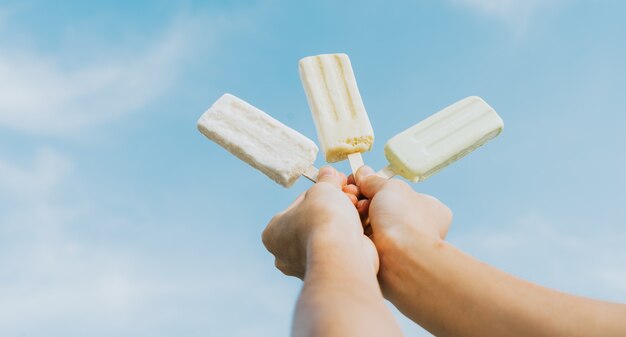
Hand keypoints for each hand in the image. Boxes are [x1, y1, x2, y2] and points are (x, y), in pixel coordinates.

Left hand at [262, 166, 377, 278]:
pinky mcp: (329, 274)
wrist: (342, 255)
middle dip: (333, 206)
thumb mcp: (323, 189)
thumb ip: (325, 180)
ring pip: (328, 235)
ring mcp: (306, 267)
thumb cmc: (324, 220)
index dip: (320, 191)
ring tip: (358, 205)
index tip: (336, 183)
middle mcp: (285, 254)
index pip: (298, 204)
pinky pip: (340, 249)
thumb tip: (328, 173)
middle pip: (314, 220)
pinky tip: (362, 223)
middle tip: (349, 193)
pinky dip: (351, 236)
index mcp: (273, 233)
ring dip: (344, 219)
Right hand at [352, 166, 452, 297]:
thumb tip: (363, 174)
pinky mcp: (382, 255)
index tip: (362, 182)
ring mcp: (399, 243)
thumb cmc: (405, 220)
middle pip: (382, 206)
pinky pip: (363, 236)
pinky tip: (351, 223)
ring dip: (358, 212)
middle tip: (354, 193)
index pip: (400, 193)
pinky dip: (355, 228)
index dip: (379, 186)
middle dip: (364, 199)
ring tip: (353, 207)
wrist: (399, 256)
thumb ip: (374, 180)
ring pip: (370, 221)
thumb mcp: (389, 187)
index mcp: (429, 209)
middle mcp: (416, 227)